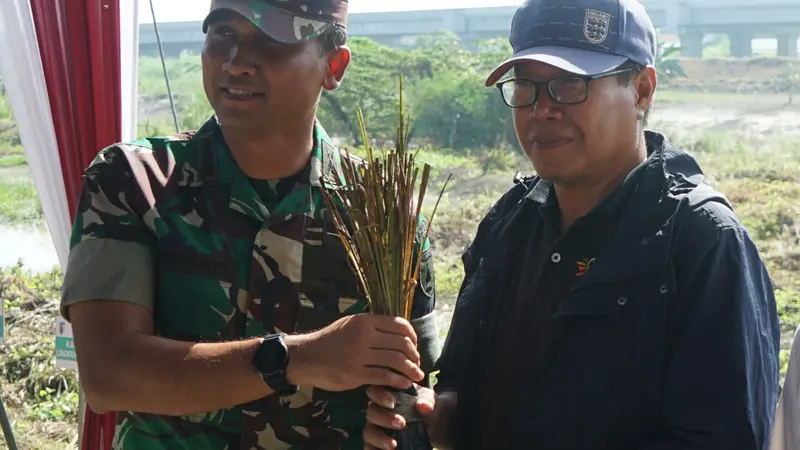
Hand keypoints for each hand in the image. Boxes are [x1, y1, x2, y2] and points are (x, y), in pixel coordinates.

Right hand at [287, 314, 423, 391]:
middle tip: (417, 364)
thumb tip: (397, 331)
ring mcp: (359, 355)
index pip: (399, 324)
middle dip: (414, 355)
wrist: (306, 357)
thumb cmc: (330, 341)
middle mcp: (363, 336)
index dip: (412, 336)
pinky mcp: (354, 374)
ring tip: (416, 376)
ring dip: (411, 370)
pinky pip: (384, 377)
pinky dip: (398, 381)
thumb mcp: (350, 324)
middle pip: (401, 343)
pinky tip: (403, 384)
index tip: (414, 346)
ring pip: (396, 361)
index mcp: (364, 321)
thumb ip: (371, 326)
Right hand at [363, 384, 437, 449]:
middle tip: (401, 423)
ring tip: (393, 444)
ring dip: (379, 438)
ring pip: (369, 432)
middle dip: (384, 418)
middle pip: (371, 412)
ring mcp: (376, 428)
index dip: (380, 396)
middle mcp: (377, 411)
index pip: (375, 391)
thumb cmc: (426, 408)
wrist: (434, 426)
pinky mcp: (376, 444)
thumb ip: (427, 401)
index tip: (393, 402)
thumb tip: (423, 406)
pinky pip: (369, 447)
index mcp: (386, 395)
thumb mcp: (430, 401)